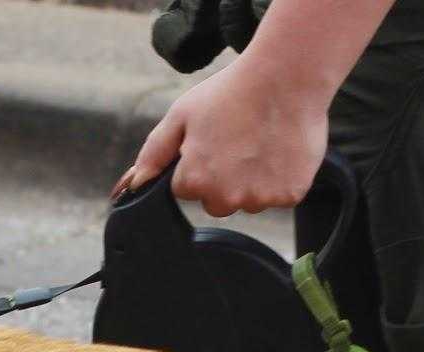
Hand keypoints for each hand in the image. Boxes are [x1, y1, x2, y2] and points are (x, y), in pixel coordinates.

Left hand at [118, 53, 332, 215]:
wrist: (286, 77)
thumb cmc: (232, 91)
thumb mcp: (181, 115)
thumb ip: (154, 153)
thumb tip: (134, 184)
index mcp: (196, 180)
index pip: (186, 189)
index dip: (196, 164)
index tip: (211, 141)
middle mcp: (226, 198)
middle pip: (218, 202)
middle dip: (223, 179)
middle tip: (237, 141)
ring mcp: (260, 199)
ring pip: (250, 200)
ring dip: (252, 180)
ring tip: (260, 141)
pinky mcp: (289, 197)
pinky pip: (279, 195)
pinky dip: (280, 177)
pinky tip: (279, 148)